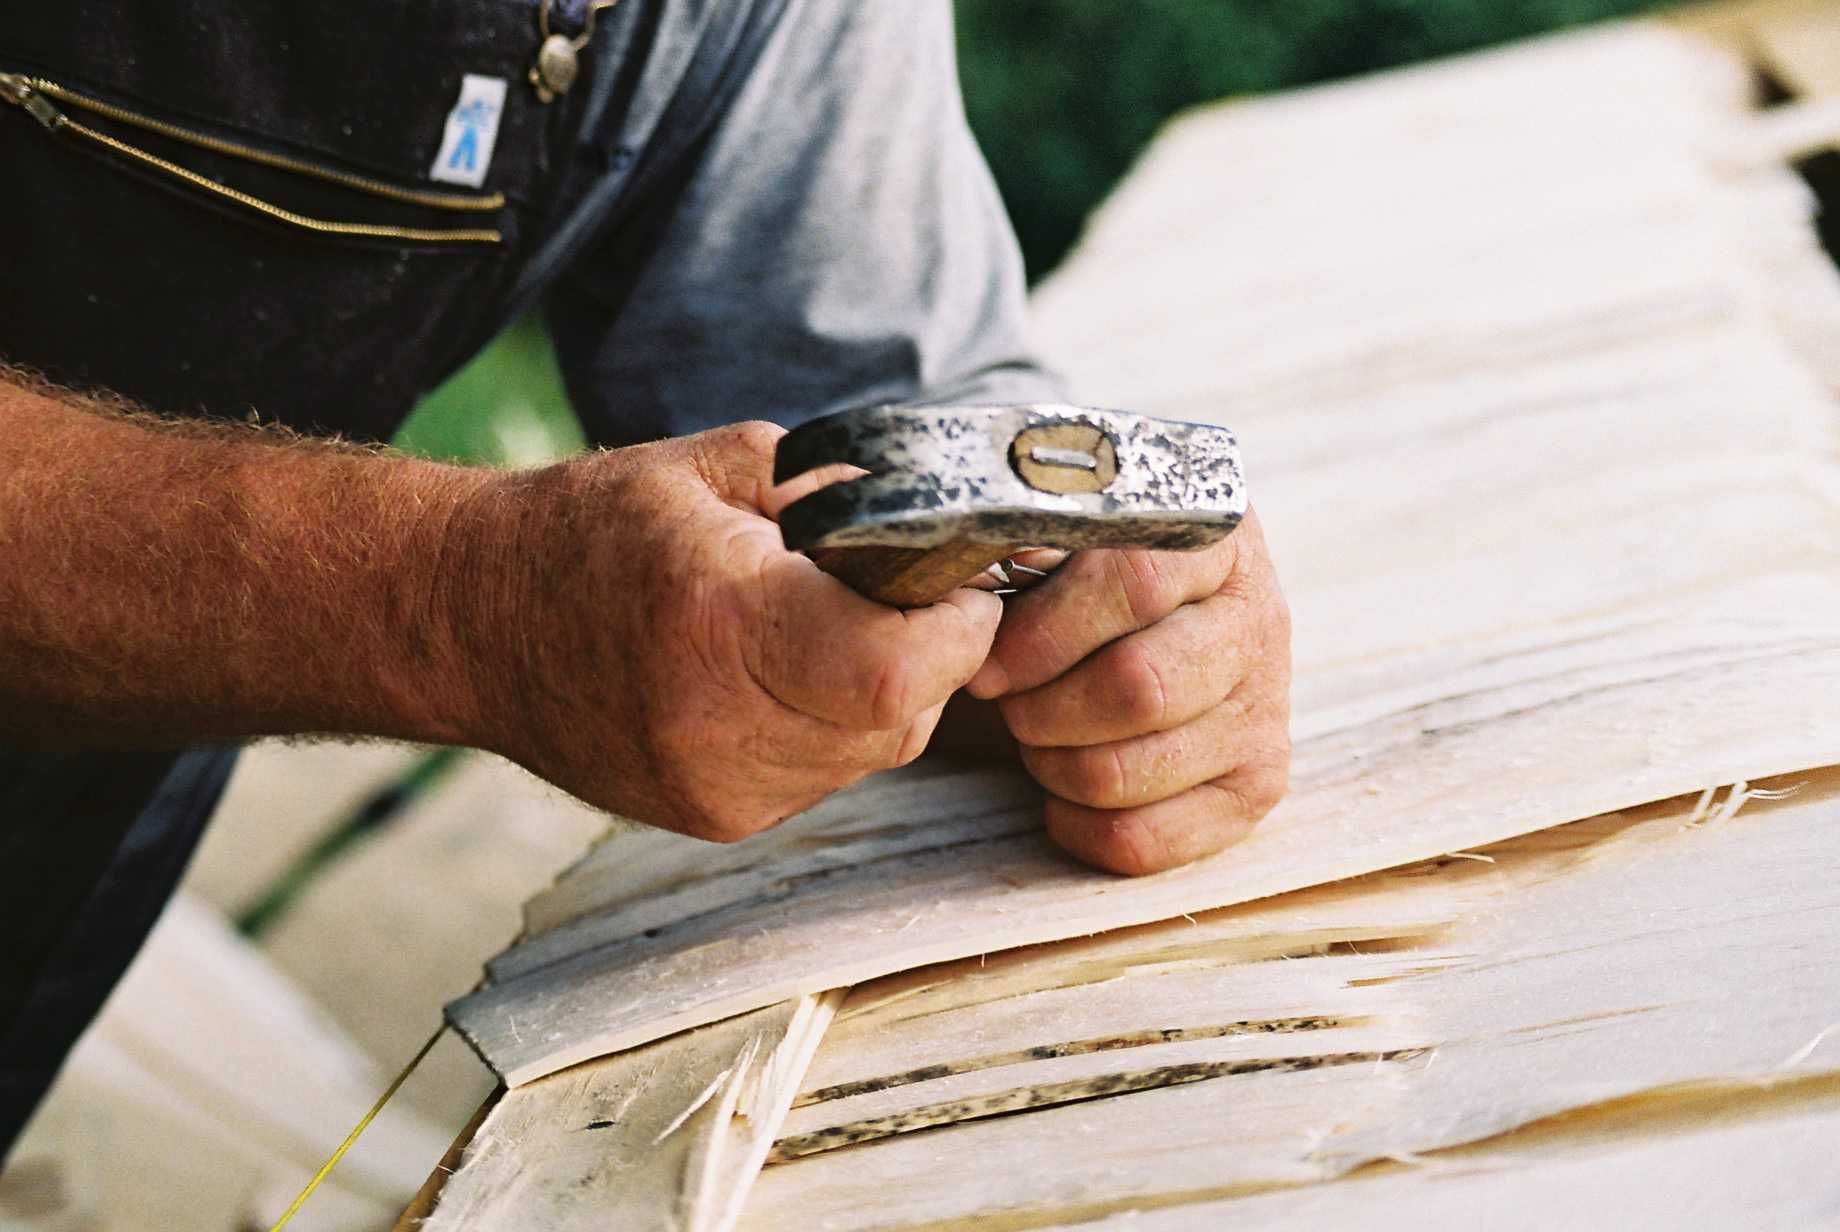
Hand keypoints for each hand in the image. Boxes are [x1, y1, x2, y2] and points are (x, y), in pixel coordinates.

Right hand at [452, 422, 1001, 841]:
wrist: (471, 621)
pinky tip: (784, 675)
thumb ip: (837, 489)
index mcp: (720, 620)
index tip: (954, 580)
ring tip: (824, 628)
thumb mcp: (714, 467)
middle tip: (894, 593)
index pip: (897, 667)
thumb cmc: (588, 531)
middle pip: (904, 714)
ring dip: (887, 692)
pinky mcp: (715, 819)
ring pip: (877, 753)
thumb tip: (936, 518)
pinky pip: (829, 774)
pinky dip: (836, 725)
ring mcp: (716, 787)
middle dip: (931, 653)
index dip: (956, 625)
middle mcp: (718, 724)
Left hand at [965, 509, 1290, 874]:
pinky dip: (1082, 827)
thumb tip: (975, 593)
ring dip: (1053, 764)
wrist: (1164, 615)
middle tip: (1007, 701)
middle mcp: (1257, 621)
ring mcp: (1265, 706)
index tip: (987, 662)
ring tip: (1034, 735)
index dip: (1046, 632)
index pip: (1136, 584)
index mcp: (1215, 539)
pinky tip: (1059, 796)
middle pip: (1137, 688)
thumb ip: (1025, 551)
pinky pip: (1149, 838)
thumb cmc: (1094, 575)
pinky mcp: (1257, 783)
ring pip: (1130, 770)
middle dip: (1042, 708)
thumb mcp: (1065, 538)